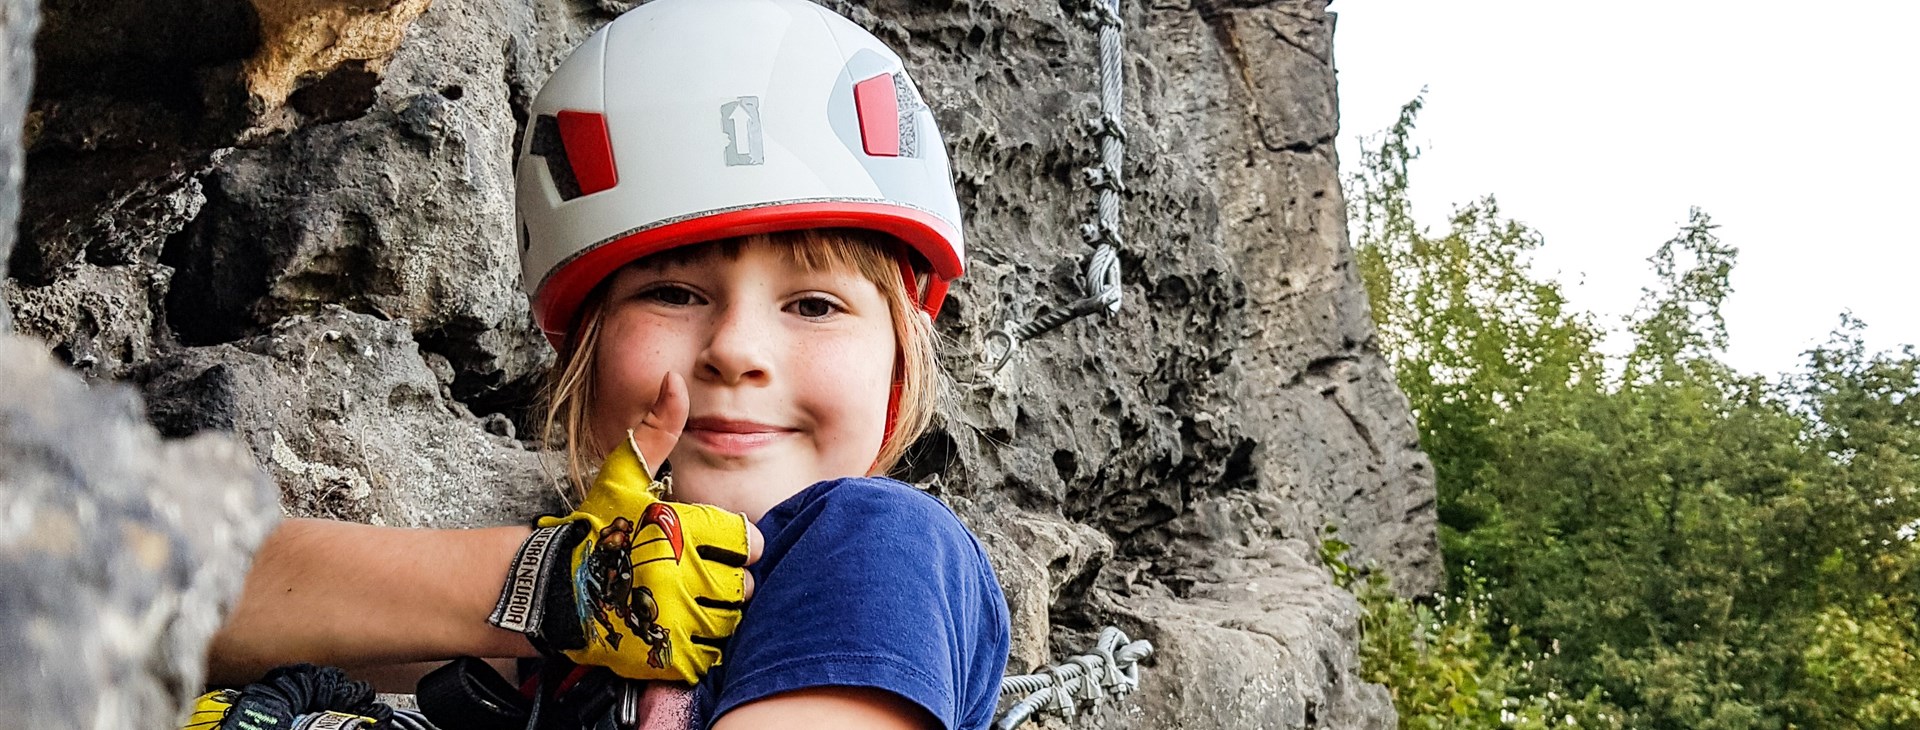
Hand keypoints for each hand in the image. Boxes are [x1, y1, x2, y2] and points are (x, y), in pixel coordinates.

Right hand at [490, 373, 763, 683]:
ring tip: (687, 605)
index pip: (752, 543)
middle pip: (745, 587)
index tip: (716, 549)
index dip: (738, 547)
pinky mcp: (665, 656)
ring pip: (731, 623)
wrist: (547, 587)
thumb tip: (675, 380)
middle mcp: (684, 574)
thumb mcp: (625, 473)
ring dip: (716, 616)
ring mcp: (675, 619)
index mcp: (685, 529)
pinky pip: (709, 656)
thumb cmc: (594, 528)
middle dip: (728, 584)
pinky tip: (679, 632)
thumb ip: (659, 427)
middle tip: (698, 580)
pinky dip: (700, 648)